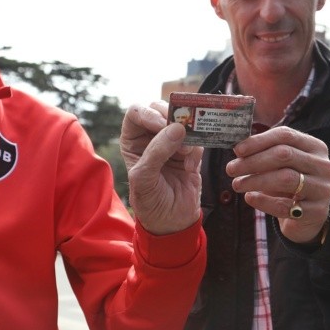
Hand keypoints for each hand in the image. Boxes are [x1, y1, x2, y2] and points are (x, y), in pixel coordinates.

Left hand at [120, 102, 202, 234]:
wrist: (172, 221)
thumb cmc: (149, 201)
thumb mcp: (144, 178)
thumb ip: (156, 152)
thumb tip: (177, 128)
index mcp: (132, 139)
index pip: (136, 112)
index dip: (149, 113)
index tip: (162, 125)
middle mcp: (151, 136)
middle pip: (161, 109)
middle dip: (172, 118)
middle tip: (180, 131)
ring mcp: (172, 142)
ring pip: (182, 120)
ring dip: (186, 136)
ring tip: (185, 155)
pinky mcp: (191, 151)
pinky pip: (197, 138)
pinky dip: (196, 152)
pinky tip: (190, 169)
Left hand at [228, 126, 329, 243]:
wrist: (307, 218)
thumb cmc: (289, 185)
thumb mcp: (281, 166)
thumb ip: (264, 153)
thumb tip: (238, 148)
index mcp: (314, 147)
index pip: (286, 135)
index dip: (259, 141)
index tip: (237, 150)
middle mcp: (323, 165)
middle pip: (285, 155)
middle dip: (253, 161)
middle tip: (231, 169)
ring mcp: (322, 189)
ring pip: (286, 179)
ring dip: (256, 180)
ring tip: (237, 184)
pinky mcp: (317, 212)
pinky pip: (285, 206)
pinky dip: (264, 201)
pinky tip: (249, 198)